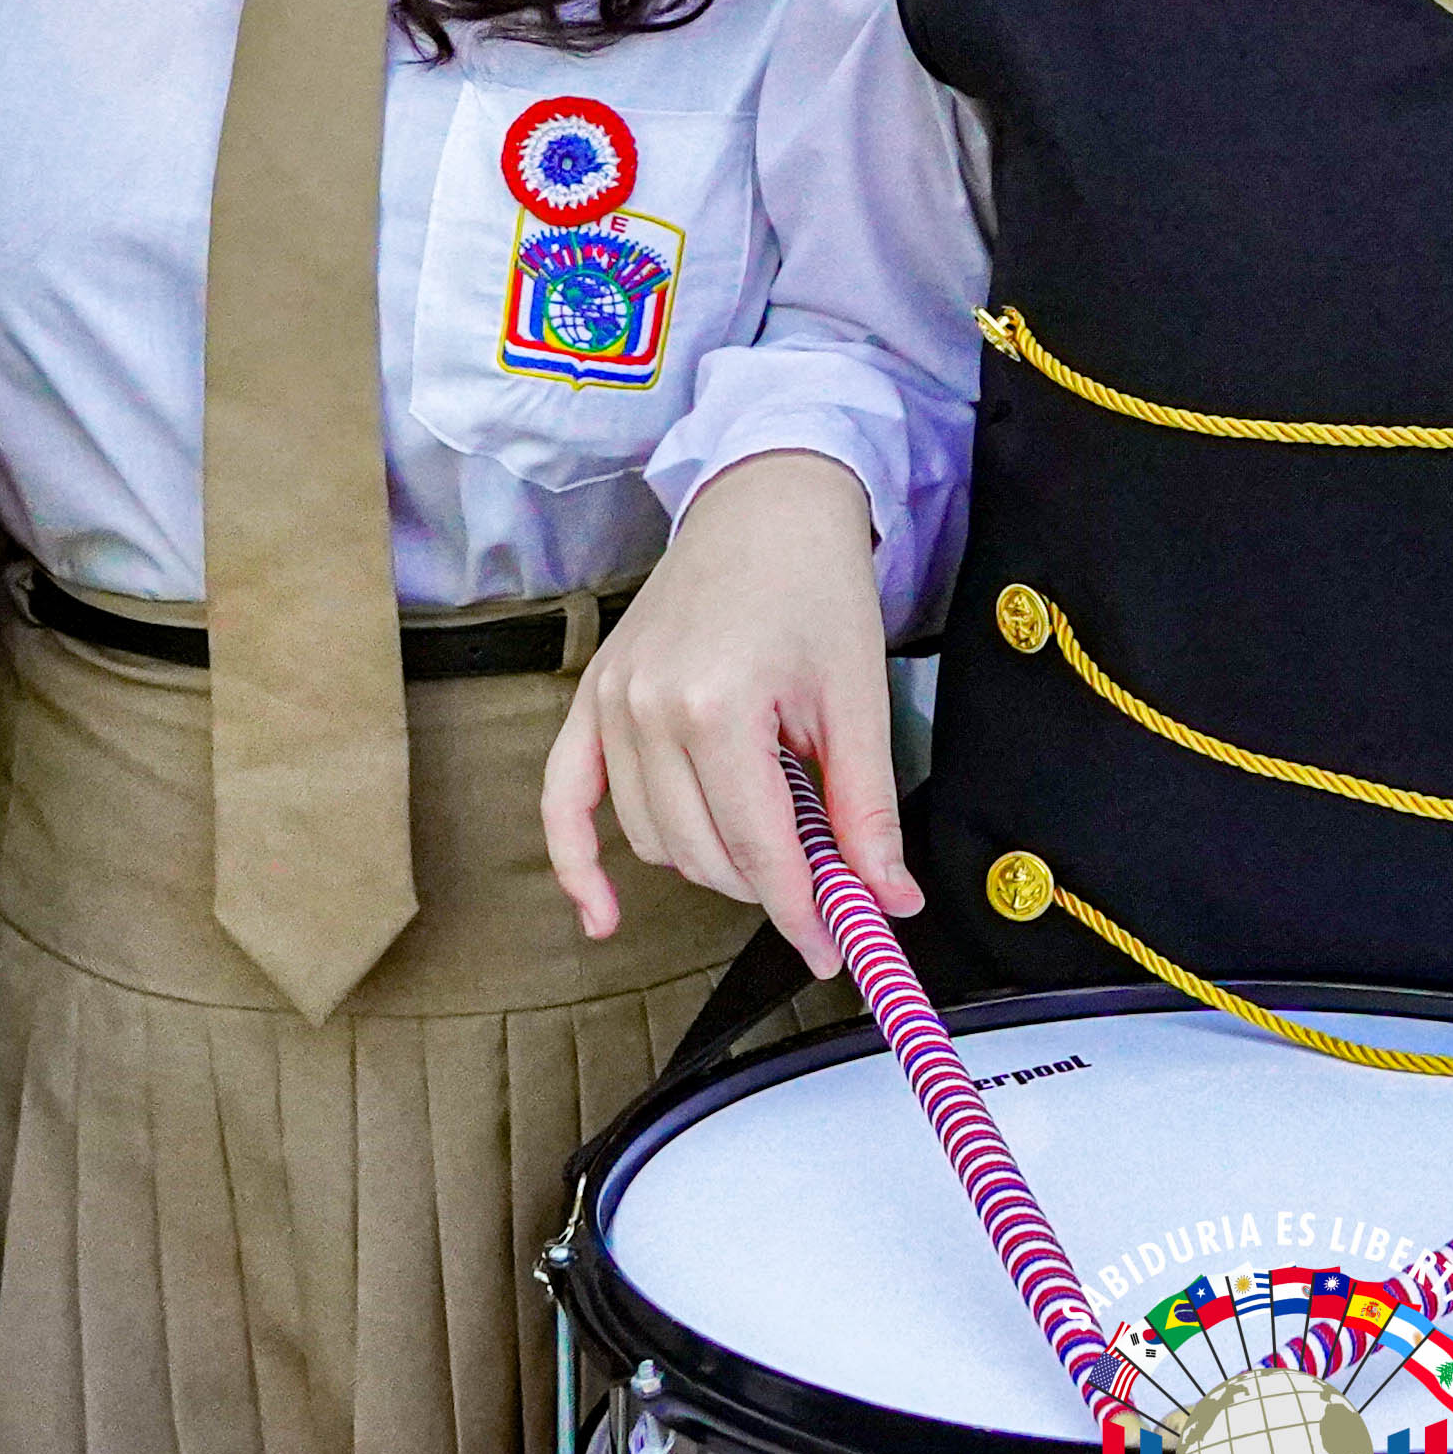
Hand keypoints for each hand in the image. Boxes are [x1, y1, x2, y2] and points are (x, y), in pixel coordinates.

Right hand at [543, 452, 911, 966]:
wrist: (766, 505)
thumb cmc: (817, 588)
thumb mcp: (859, 697)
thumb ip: (866, 809)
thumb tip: (890, 902)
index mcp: (717, 705)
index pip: (756, 847)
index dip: (801, 909)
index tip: (837, 948)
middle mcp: (647, 709)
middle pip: (702, 852)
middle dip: (766, 885)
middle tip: (824, 883)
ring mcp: (609, 704)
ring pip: (652, 839)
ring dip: (710, 861)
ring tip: (769, 831)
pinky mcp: (591, 698)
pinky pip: (562, 800)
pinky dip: (576, 864)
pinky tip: (600, 917)